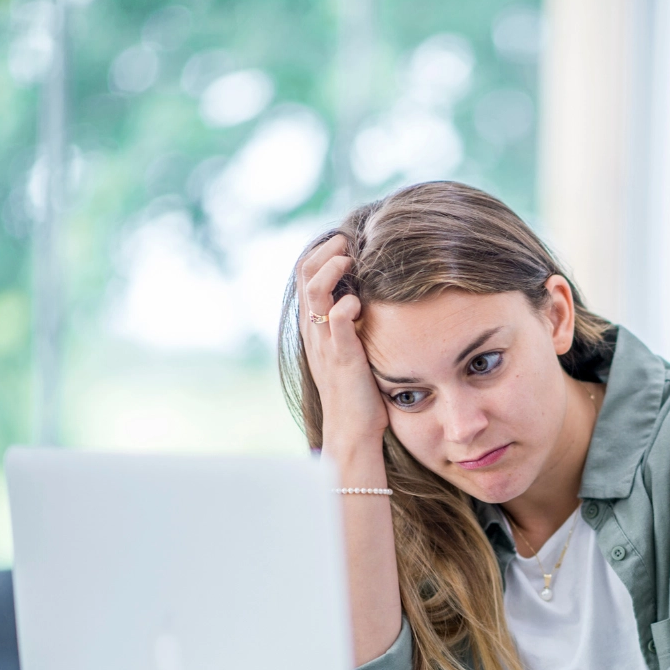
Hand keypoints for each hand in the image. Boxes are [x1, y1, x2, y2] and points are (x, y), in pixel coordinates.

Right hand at [297, 234, 387, 454]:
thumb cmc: (358, 388)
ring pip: (315, 295)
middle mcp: (315, 331)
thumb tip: (365, 293)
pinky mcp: (343, 359)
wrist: (352, 428)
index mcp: (314, 325)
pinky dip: (343, 309)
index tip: (343, 241)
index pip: (304, 276)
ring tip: (348, 259)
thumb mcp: (349, 346)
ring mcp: (326, 344)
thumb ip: (350, 321)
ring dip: (331, 271)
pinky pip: (336, 326)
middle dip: (324, 253)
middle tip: (345, 241)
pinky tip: (357, 302)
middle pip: (304, 276)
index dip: (320, 253)